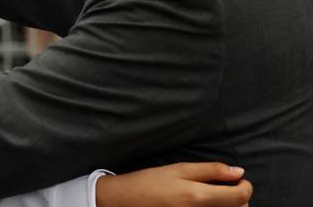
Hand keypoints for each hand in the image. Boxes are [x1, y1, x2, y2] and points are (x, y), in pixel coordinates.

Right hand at [96, 163, 251, 206]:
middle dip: (238, 198)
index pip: (240, 197)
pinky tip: (205, 205)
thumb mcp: (179, 169)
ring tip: (215, 197)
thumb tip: (239, 171)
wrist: (127, 202)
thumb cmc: (151, 182)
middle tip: (225, 187)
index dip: (246, 187)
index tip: (239, 180)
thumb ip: (211, 171)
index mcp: (198, 196)